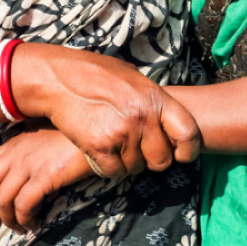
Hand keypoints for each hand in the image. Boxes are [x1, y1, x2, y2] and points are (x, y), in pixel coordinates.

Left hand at [0, 124, 91, 232]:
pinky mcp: (44, 176)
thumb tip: (23, 176)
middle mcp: (16, 152)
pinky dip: (25, 219)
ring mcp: (29, 164)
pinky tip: (34, 224)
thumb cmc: (73, 136)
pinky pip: (23, 204)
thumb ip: (29, 151)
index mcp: (14, 143)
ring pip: (2, 199)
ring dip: (8, 219)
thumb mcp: (43, 138)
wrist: (96, 131)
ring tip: (20, 227)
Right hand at [14, 45, 200, 178]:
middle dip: (150, 159)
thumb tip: (167, 118)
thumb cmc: (94, 73)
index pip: (188, 132)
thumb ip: (151, 98)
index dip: (187, 149)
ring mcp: (122, 133)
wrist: (58, 78)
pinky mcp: (100, 147)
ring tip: (113, 143)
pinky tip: (99, 150)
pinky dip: (107, 167)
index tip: (180, 155)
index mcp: (155, 97)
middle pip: (161, 159)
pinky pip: (114, 172)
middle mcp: (142, 117)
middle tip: (137, 149)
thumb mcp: (131, 77)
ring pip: (136, 168)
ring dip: (126, 162)